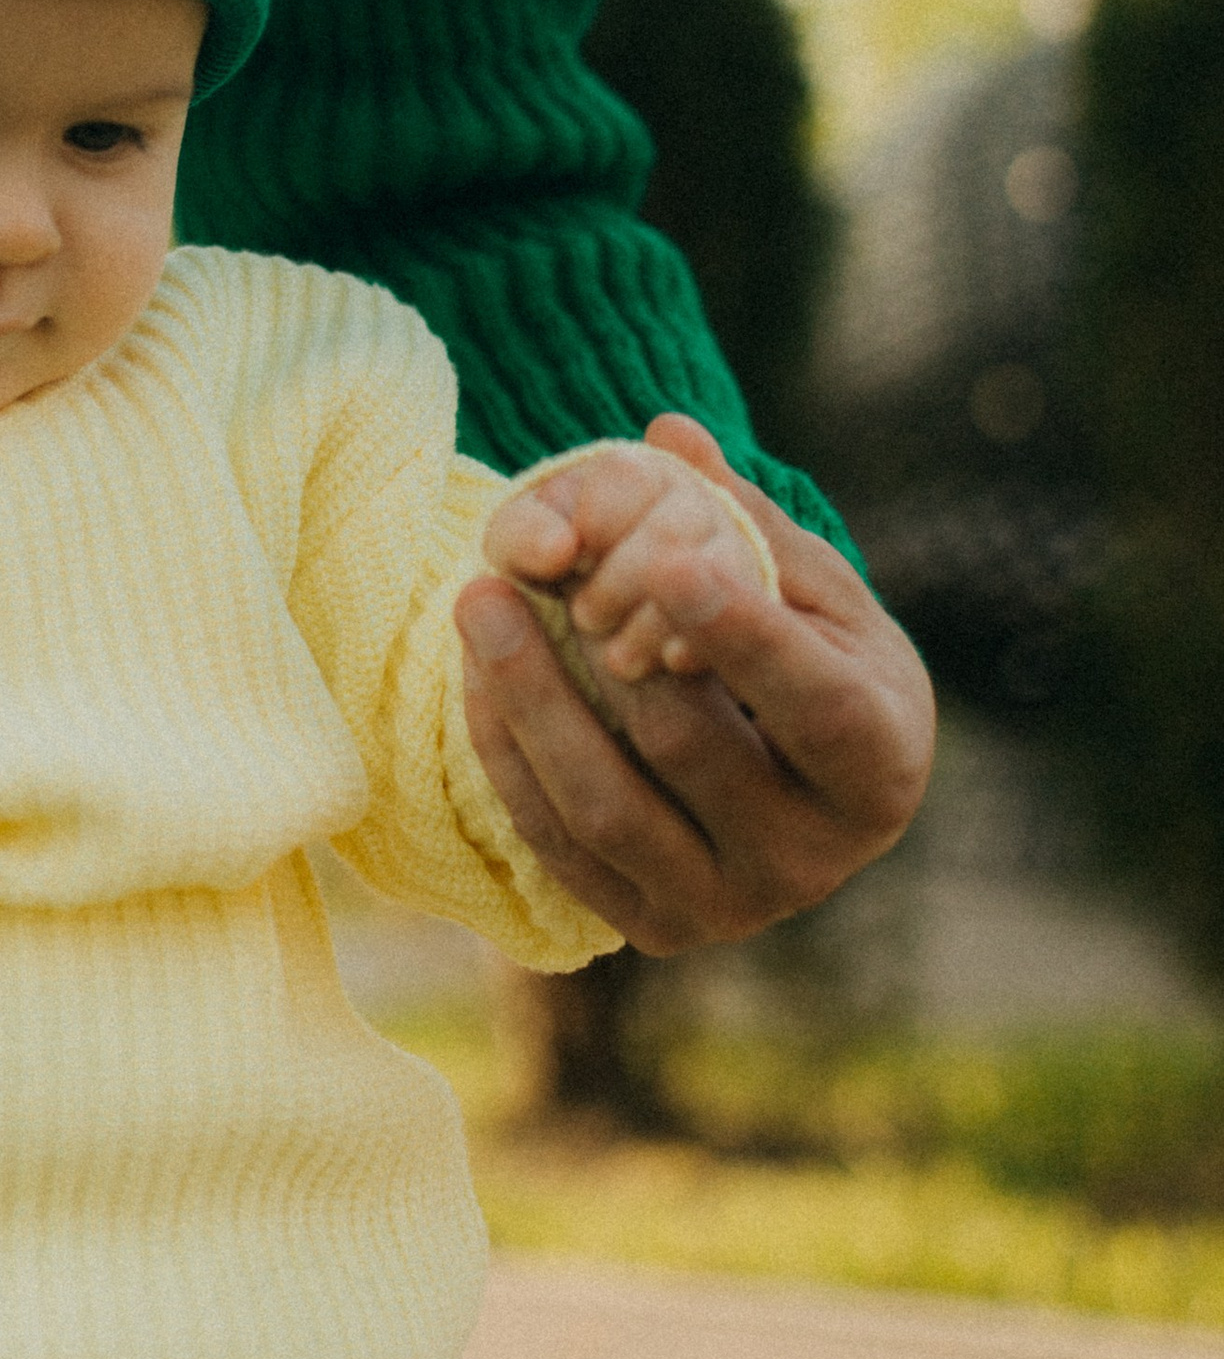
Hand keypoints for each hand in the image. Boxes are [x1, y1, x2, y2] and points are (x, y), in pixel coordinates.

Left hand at [453, 416, 933, 956]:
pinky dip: (509, 756)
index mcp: (881, 765)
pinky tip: (477, 673)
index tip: (679, 561)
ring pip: (605, 809)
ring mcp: (731, 905)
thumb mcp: (806, 589)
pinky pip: (559, 845)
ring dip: (528, 700)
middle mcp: (815, 857)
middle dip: (594, 650)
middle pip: (688, 749)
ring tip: (477, 604)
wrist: (796, 789)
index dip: (747, 638)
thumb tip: (669, 431)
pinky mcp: (654, 927)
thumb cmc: (814, 660)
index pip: (816, 706)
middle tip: (518, 565)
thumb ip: (744, 517)